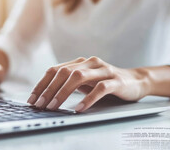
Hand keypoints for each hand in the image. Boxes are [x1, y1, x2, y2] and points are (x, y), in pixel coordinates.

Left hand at [27, 56, 150, 111]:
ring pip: (78, 77)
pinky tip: (78, 108)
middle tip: (40, 105)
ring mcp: (104, 70)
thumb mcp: (87, 82)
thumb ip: (71, 83)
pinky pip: (99, 88)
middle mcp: (91, 62)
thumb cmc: (108, 83)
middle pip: (64, 73)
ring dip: (63, 93)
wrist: (137, 81)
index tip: (32, 98)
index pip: (55, 70)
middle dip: (49, 90)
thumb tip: (46, 96)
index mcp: (81, 62)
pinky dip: (87, 99)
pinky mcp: (115, 81)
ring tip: (54, 106)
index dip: (42, 84)